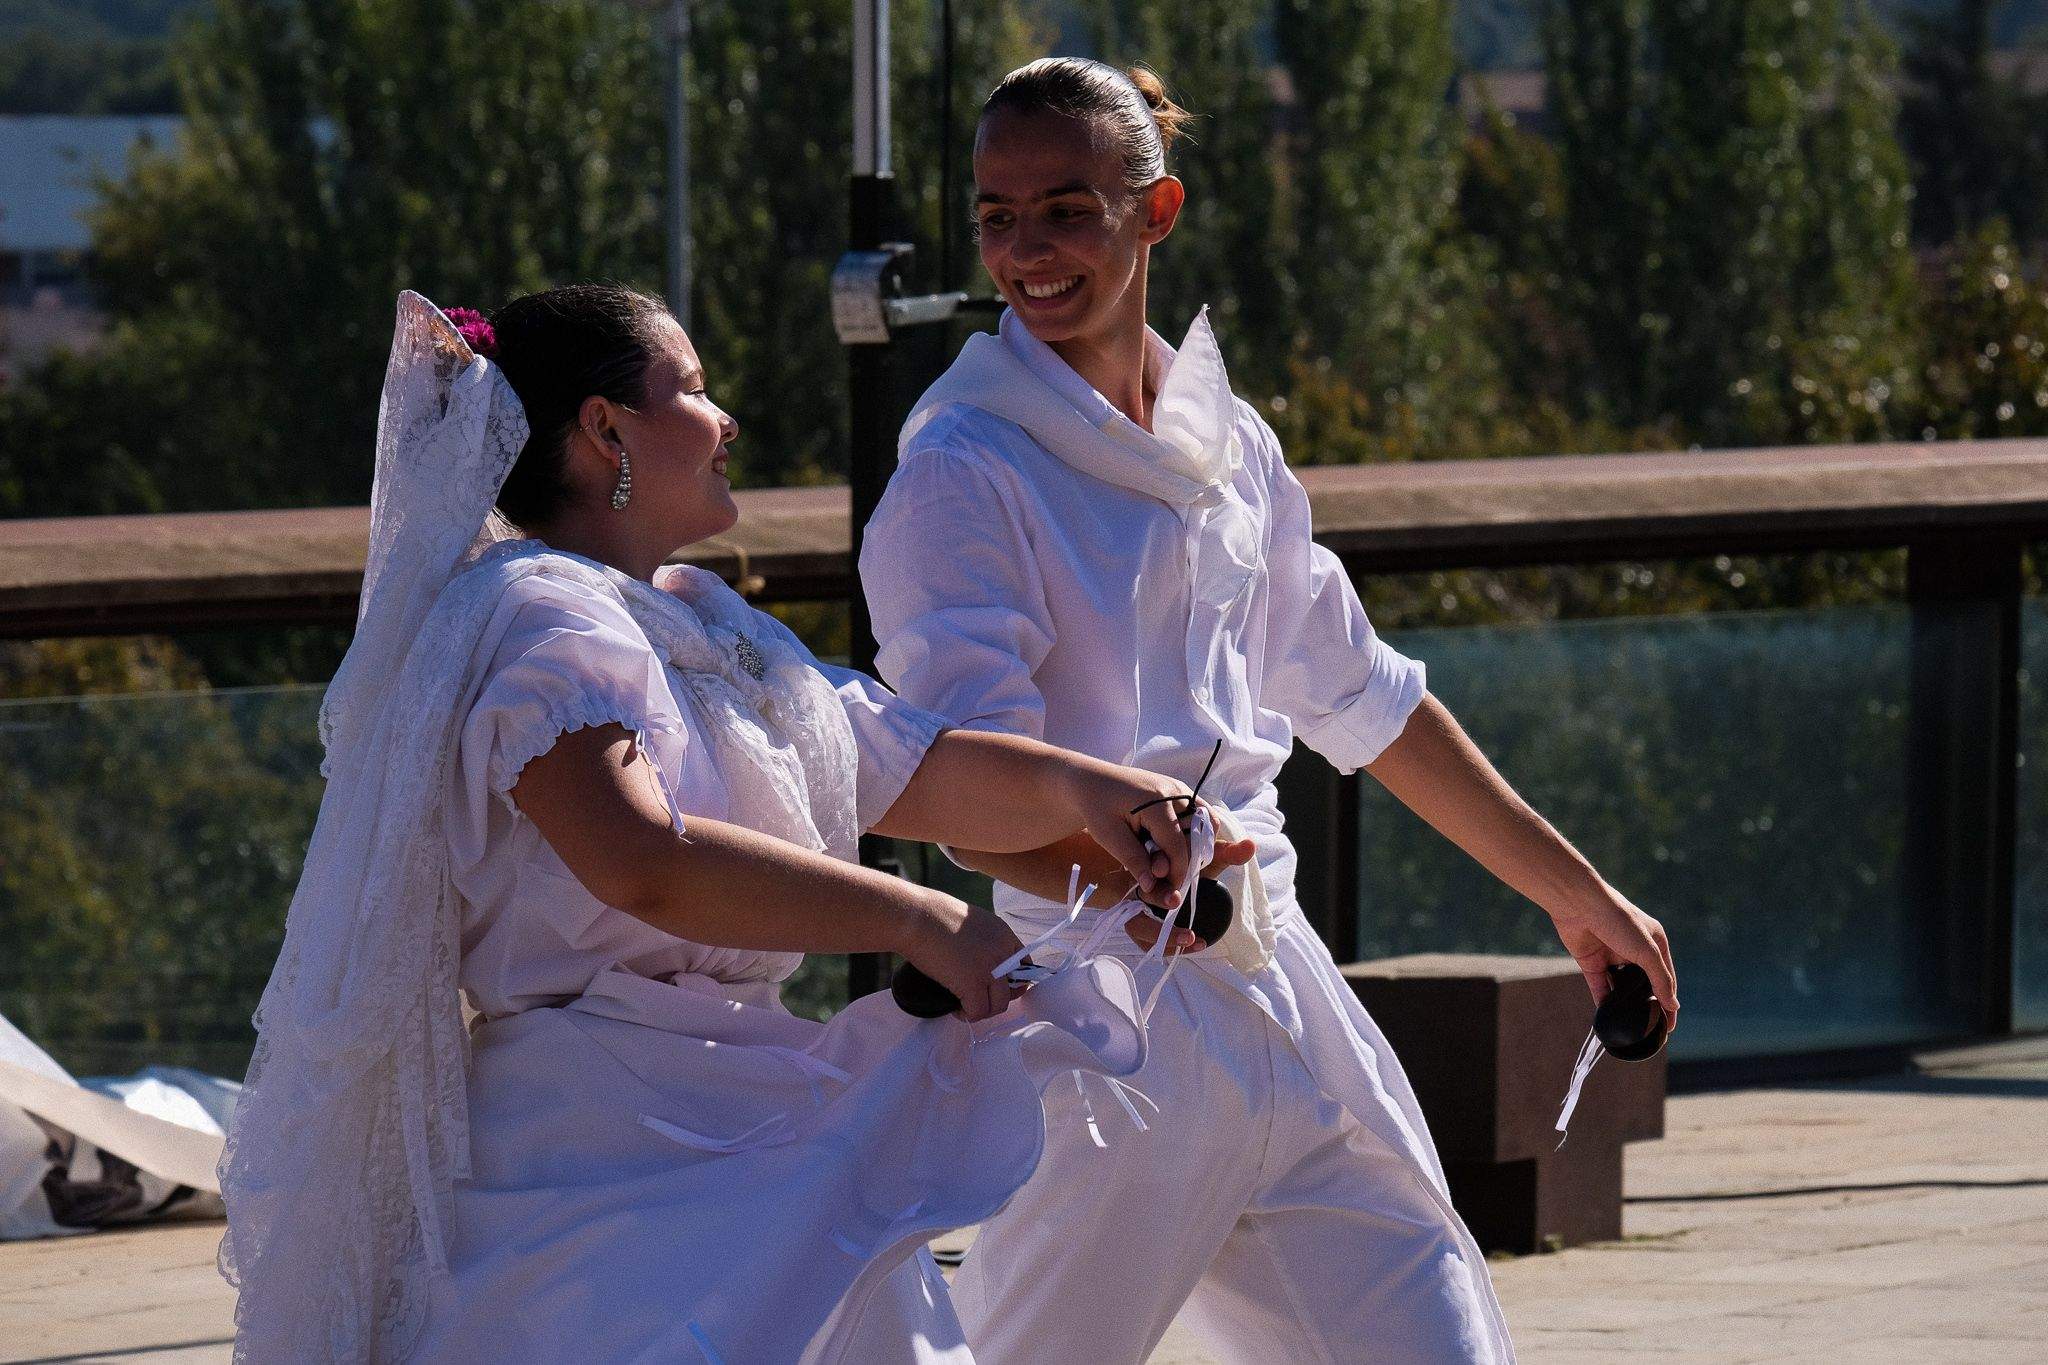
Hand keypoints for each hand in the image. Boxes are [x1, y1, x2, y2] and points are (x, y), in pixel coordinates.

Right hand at [898, 890, 1027, 1021]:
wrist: (917, 917)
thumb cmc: (934, 915)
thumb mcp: (972, 921)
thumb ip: (984, 940)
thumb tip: (981, 960)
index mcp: (1004, 934)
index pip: (1024, 965)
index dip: (1013, 981)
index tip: (998, 987)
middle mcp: (1003, 952)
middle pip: (1014, 989)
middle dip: (996, 999)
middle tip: (979, 1000)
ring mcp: (990, 969)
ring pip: (999, 1005)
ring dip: (983, 1010)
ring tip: (966, 1006)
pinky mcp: (972, 983)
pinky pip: (978, 1012)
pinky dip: (967, 1015)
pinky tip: (957, 1009)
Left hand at [1051, 758, 1196, 904]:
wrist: (1091, 780)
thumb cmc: (1096, 806)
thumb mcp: (1108, 836)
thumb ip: (1133, 859)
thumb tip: (1152, 885)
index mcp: (1157, 802)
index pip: (1177, 846)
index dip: (1177, 872)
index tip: (1171, 890)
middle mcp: (1175, 791)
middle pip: (1197, 834)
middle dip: (1186, 858)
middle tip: (1164, 872)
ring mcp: (1179, 788)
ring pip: (1205, 821)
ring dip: (1191, 843)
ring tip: (1165, 856)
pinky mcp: (1178, 790)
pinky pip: (1198, 813)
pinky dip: (1191, 831)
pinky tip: (1169, 843)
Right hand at [1123, 822, 1257, 953]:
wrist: (1186, 885)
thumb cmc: (1193, 867)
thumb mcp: (1209, 859)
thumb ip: (1226, 852)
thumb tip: (1250, 845)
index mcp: (1147, 862)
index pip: (1142, 863)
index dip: (1153, 867)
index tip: (1166, 874)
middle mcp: (1134, 885)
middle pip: (1131, 898)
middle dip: (1155, 900)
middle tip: (1175, 904)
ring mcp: (1132, 909)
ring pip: (1134, 925)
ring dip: (1162, 934)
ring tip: (1191, 938)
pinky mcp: (1140, 929)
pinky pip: (1147, 942)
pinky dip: (1170, 946)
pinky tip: (1196, 944)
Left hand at [1549, 885, 1677, 1032]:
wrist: (1579, 905)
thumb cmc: (1619, 920)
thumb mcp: (1647, 951)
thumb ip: (1660, 979)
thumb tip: (1673, 1005)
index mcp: (1654, 943)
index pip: (1666, 978)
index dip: (1669, 1002)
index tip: (1669, 1026)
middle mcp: (1634, 950)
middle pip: (1644, 984)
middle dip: (1647, 1005)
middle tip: (1649, 1031)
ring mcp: (1612, 957)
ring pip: (1621, 988)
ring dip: (1625, 1005)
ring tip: (1630, 1028)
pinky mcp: (1591, 962)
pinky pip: (1599, 988)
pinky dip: (1603, 1003)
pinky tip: (1607, 1019)